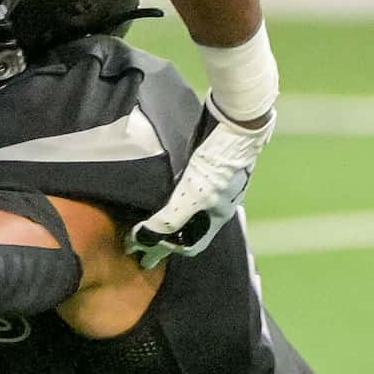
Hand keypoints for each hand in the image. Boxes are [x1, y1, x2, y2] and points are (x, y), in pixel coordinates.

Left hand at [125, 101, 274, 267]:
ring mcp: (211, 183)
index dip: (166, 251)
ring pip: (184, 207)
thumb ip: (170, 219)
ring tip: (141, 217)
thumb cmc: (219, 161)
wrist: (237, 121)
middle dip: (162, 237)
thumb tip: (143, 240)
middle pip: (186, 228)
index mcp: (217, 215)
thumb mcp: (193, 195)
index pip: (190, 245)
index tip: (141, 253)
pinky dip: (168, 194)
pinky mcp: (204, 164)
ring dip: (164, 216)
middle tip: (136, 240)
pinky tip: (155, 188)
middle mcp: (215, 203)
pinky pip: (183, 186)